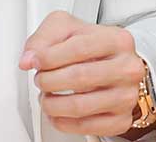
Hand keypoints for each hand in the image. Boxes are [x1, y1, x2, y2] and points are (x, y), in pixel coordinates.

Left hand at [18, 10, 144, 137]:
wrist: (116, 65)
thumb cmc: (91, 45)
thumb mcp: (67, 28)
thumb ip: (44, 38)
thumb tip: (28, 59)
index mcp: (117, 40)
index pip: (79, 48)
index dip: (51, 56)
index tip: (34, 61)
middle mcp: (127, 68)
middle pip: (80, 77)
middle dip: (50, 80)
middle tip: (40, 79)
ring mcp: (127, 96)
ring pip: (81, 106)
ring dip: (53, 104)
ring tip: (45, 96)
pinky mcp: (122, 120)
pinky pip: (88, 127)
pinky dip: (64, 123)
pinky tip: (56, 113)